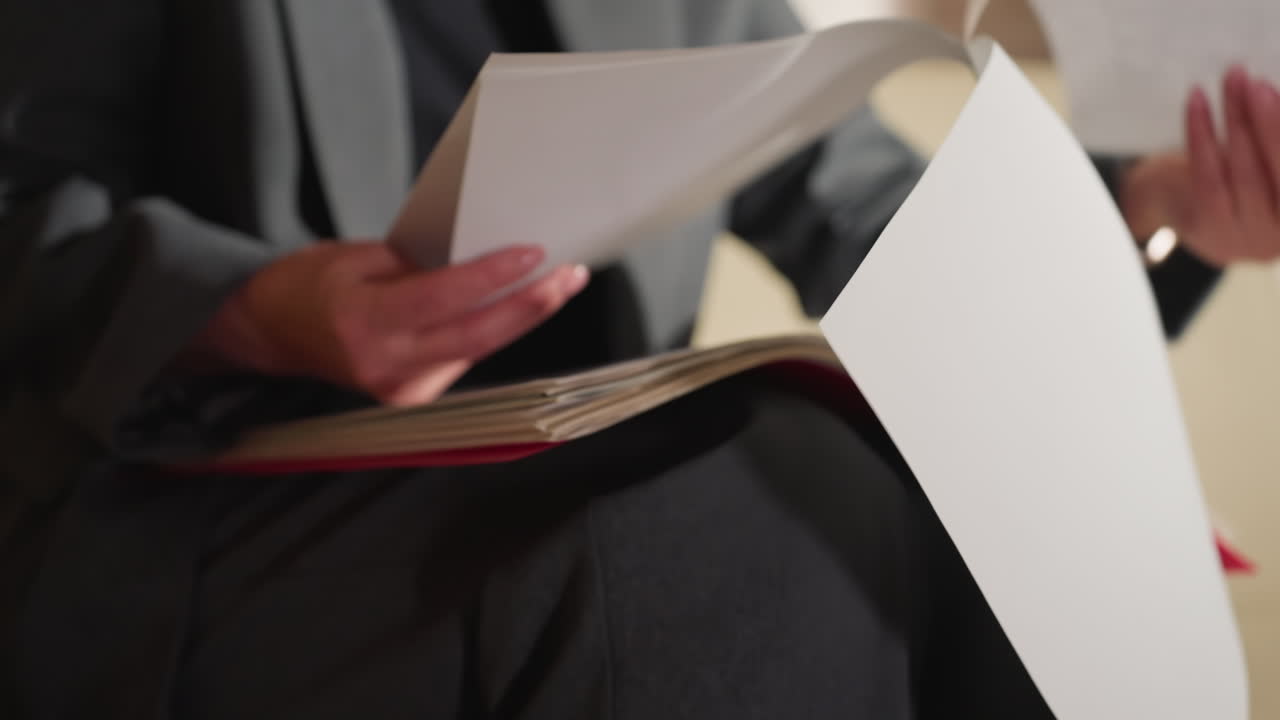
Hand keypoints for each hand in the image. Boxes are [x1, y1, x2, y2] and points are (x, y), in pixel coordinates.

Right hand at [193, 243, 587, 405]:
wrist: (270, 334)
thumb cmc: (309, 285)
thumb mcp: (355, 257)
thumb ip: (417, 264)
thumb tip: (483, 254)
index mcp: (364, 323)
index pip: (443, 299)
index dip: (493, 277)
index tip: (534, 253)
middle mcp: (385, 366)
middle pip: (476, 336)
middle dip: (531, 305)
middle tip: (570, 276)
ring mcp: (400, 390)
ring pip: (477, 349)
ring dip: (521, 317)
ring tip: (560, 284)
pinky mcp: (413, 398)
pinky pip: (463, 357)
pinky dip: (493, 330)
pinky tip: (520, 306)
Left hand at [1120, 66, 1279, 266]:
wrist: (1190, 210)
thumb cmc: (1253, 174)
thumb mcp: (1270, 160)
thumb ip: (1273, 139)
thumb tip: (1272, 96)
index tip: (1273, 91)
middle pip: (1279, 171)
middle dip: (1268, 123)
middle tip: (1255, 83)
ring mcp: (1250, 238)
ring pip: (1243, 170)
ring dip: (1237, 119)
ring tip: (1233, 78)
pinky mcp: (1211, 230)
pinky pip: (1206, 174)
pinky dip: (1201, 132)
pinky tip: (1197, 100)